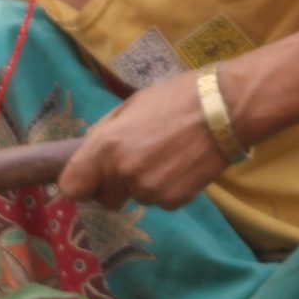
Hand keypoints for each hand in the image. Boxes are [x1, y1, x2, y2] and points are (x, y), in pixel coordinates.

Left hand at [58, 73, 230, 211]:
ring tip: (168, 155)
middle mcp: (124, 173)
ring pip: (137, 197)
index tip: (90, 178)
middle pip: (106, 200)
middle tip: (136, 163)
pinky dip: (169, 187)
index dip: (80, 184)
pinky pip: (162, 200)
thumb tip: (89, 154)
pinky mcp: (175, 201)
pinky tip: (183, 164)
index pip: (72, 188)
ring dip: (146, 183)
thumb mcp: (131, 105)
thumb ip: (107, 133)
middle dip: (115, 186)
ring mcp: (150, 191)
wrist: (226, 109)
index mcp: (106, 147)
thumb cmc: (176, 97)